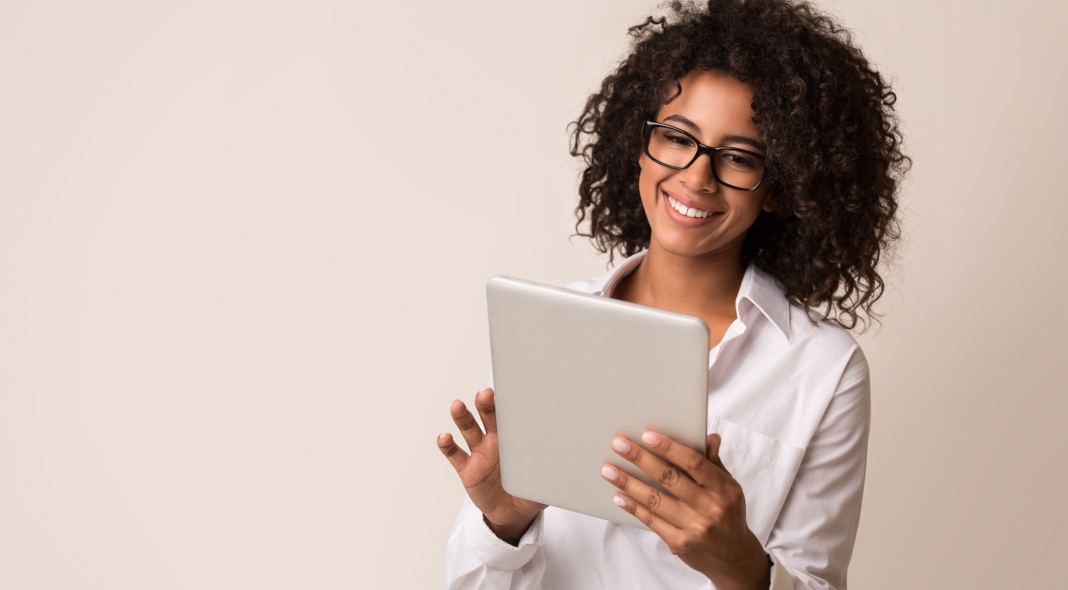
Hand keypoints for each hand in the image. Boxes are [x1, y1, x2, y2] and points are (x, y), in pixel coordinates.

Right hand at [437, 388, 546, 540]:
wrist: (514, 514)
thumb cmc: (531, 490)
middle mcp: (494, 440)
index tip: (511, 390)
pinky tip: (445, 437)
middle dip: (485, 403)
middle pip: (487, 415)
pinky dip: (447, 445)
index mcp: (515, 438)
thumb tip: (579, 462)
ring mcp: (479, 453)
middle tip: (485, 394)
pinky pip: (455, 454)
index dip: (509, 402)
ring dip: (462, 416)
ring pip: (468, 429)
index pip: (511, 414)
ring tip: (458, 406)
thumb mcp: (547, 478)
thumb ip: (556, 468)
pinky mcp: (467, 469)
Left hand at [600, 432, 770, 589]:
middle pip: (669, 478)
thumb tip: (708, 436)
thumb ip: (713, 462)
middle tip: (618, 444)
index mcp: (725, 489)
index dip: (669, 447)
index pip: (694, 462)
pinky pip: (651, 520)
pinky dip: (633, 507)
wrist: (735, 558)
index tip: (647, 435)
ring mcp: (694, 527)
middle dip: (640, 459)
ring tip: (609, 470)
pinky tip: (619, 496)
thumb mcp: (728, 487)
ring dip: (628, 483)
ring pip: (655, 500)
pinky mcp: (680, 543)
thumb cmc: (728, 514)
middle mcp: (710, 508)